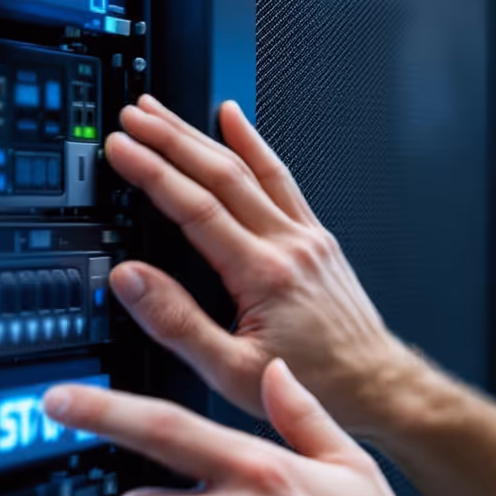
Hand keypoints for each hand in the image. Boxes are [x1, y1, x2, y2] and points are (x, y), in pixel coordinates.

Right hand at [102, 96, 421, 432]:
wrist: (374, 384)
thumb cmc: (313, 382)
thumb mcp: (230, 370)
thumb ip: (176, 323)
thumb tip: (131, 280)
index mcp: (263, 275)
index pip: (196, 207)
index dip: (153, 172)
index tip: (121, 148)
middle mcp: (288, 245)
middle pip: (221, 175)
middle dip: (171, 139)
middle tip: (134, 116)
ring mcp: (307, 236)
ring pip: (250, 169)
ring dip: (203, 134)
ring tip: (165, 110)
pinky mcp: (317, 237)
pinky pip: (282, 179)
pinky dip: (254, 146)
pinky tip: (234, 120)